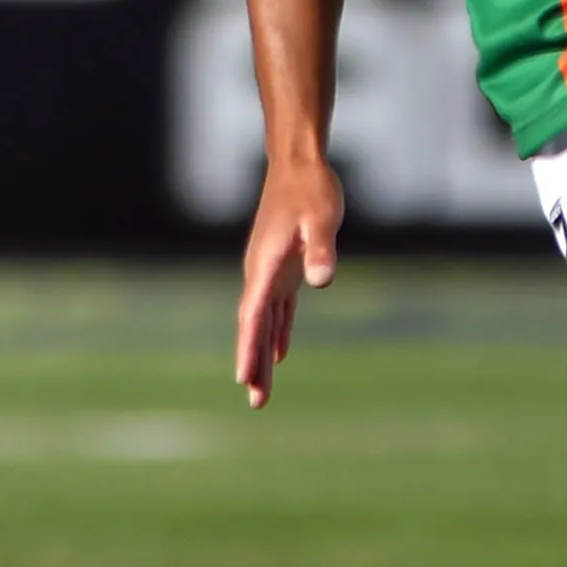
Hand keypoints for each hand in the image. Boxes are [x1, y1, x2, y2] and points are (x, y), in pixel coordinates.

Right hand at [234, 151, 342, 407]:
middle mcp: (261, 274)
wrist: (298, 164)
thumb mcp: (321, 217)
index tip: (245, 378)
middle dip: (252, 363)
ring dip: (261, 355)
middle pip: (253, 327)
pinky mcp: (283, 269)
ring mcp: (270, 272)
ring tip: (259, 392)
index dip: (249, 347)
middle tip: (255, 402)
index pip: (253, 315)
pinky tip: (280, 356)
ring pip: (262, 323)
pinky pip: (276, 310)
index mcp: (265, 265)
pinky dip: (276, 334)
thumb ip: (320, 249)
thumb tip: (321, 281)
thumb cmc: (310, 189)